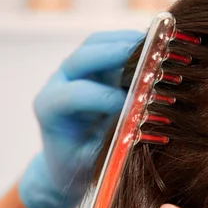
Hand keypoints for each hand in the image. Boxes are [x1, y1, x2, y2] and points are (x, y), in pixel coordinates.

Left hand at [19, 30, 142, 207]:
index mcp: (49, 109)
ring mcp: (74, 71)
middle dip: (116, 54)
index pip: (75, 94)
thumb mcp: (93, 161)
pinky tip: (154, 50)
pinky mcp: (91, 66)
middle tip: (150, 56)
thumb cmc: (78, 165)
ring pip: (96, 44)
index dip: (104, 97)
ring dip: (126, 43)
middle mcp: (58, 83)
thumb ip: (111, 141)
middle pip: (83, 58)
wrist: (66, 162)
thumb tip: (139, 120)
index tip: (133, 105)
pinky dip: (130, 44)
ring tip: (157, 48)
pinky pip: (108, 45)